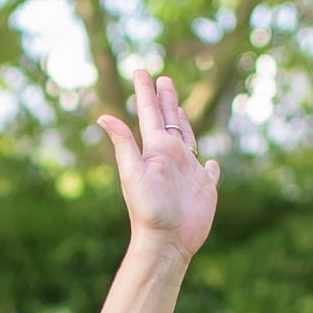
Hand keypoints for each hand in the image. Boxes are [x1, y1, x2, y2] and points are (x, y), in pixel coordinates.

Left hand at [95, 74, 217, 261]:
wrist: (166, 241)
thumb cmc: (148, 209)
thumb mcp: (133, 173)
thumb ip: (123, 143)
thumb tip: (102, 115)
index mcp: (155, 150)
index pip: (149, 113)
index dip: (146, 92)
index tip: (142, 71)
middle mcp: (171, 157)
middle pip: (169, 120)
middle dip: (166, 99)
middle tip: (163, 79)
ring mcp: (188, 172)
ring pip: (188, 139)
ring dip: (184, 122)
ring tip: (179, 108)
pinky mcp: (204, 188)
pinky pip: (209, 171)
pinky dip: (211, 165)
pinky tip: (210, 161)